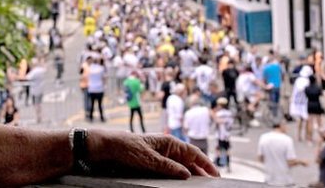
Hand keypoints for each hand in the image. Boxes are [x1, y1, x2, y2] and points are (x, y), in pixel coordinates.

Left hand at [86, 130, 218, 178]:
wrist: (109, 148)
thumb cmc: (128, 148)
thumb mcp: (148, 159)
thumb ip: (168, 167)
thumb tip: (187, 174)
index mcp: (169, 142)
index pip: (193, 152)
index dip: (206, 163)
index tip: (216, 174)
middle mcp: (168, 148)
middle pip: (190, 160)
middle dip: (202, 170)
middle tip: (213, 183)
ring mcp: (162, 155)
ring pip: (182, 166)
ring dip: (192, 174)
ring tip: (201, 185)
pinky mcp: (155, 162)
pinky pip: (172, 169)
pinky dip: (180, 176)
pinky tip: (183, 183)